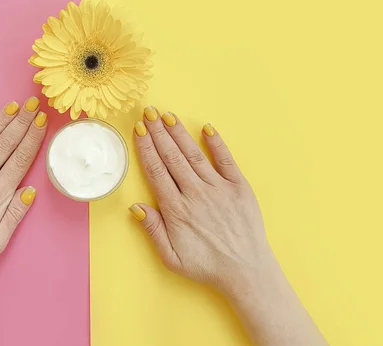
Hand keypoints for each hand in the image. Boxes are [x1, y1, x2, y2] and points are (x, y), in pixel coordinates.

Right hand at [130, 106, 273, 294]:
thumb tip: (136, 206)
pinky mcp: (239, 188)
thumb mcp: (171, 257)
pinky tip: (207, 128)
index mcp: (177, 209)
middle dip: (159, 132)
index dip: (146, 148)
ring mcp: (219, 188)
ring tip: (168, 115)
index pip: (157, 170)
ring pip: (194, 154)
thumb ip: (153, 230)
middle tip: (149, 111)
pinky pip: (226, 160)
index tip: (139, 129)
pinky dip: (217, 144)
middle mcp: (196, 193)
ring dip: (180, 133)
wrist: (246, 271)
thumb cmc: (206, 266)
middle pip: (172, 156)